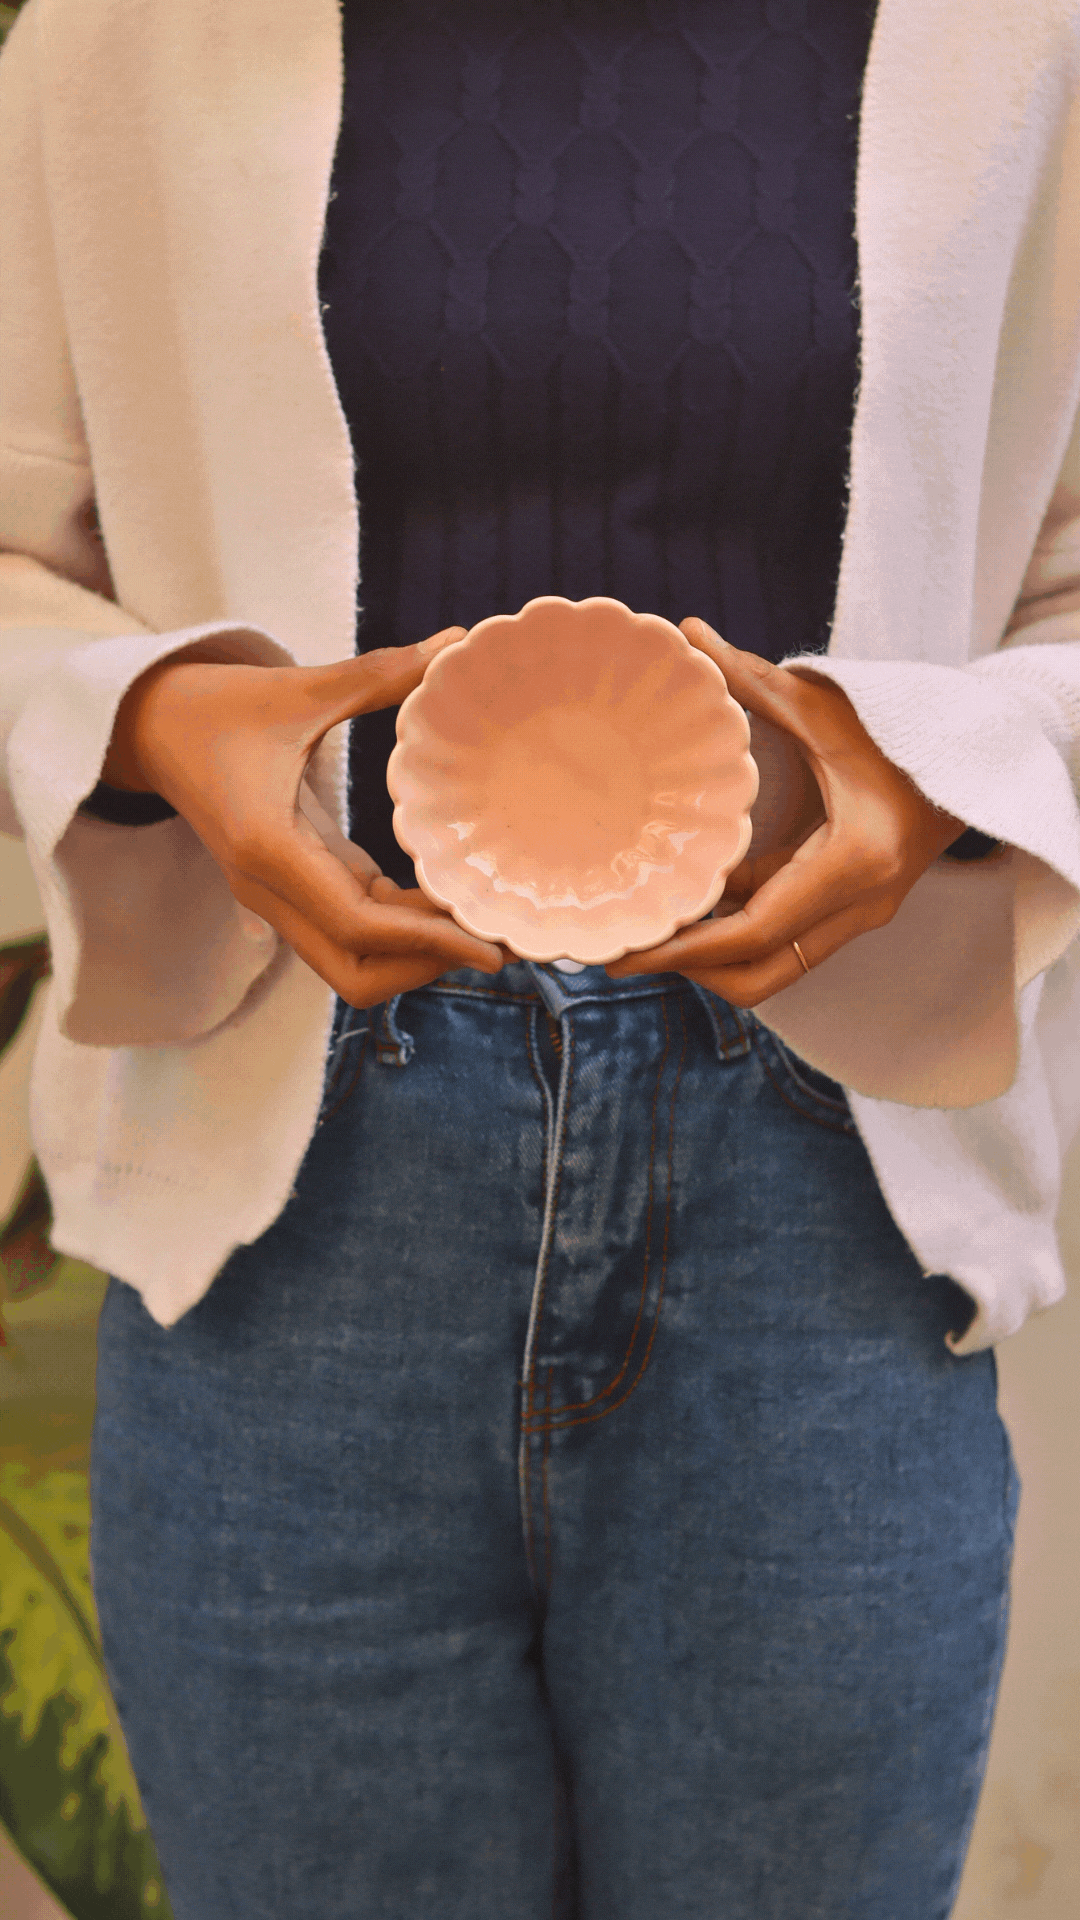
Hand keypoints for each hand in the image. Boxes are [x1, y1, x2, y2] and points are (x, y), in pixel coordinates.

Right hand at [103, 630, 505, 1006]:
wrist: (147, 727)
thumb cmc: (214, 705)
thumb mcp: (297, 689)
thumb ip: (378, 674)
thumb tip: (457, 642)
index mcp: (268, 848)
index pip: (357, 926)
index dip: (429, 943)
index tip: (488, 943)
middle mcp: (268, 888)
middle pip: (355, 973)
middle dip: (425, 968)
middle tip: (494, 941)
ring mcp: (275, 896)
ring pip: (351, 962)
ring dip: (414, 956)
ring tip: (480, 925)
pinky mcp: (288, 887)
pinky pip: (348, 930)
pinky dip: (398, 929)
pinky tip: (446, 903)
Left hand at [605, 618, 963, 1004]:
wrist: (979, 759)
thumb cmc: (904, 729)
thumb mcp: (825, 706)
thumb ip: (752, 678)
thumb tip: (686, 632)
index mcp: (854, 862)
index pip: (758, 932)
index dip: (688, 950)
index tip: (630, 950)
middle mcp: (861, 905)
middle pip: (760, 977)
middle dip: (689, 972)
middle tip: (623, 949)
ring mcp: (860, 916)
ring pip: (774, 970)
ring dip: (711, 959)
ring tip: (648, 930)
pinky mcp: (851, 912)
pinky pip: (786, 941)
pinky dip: (737, 933)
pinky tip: (691, 904)